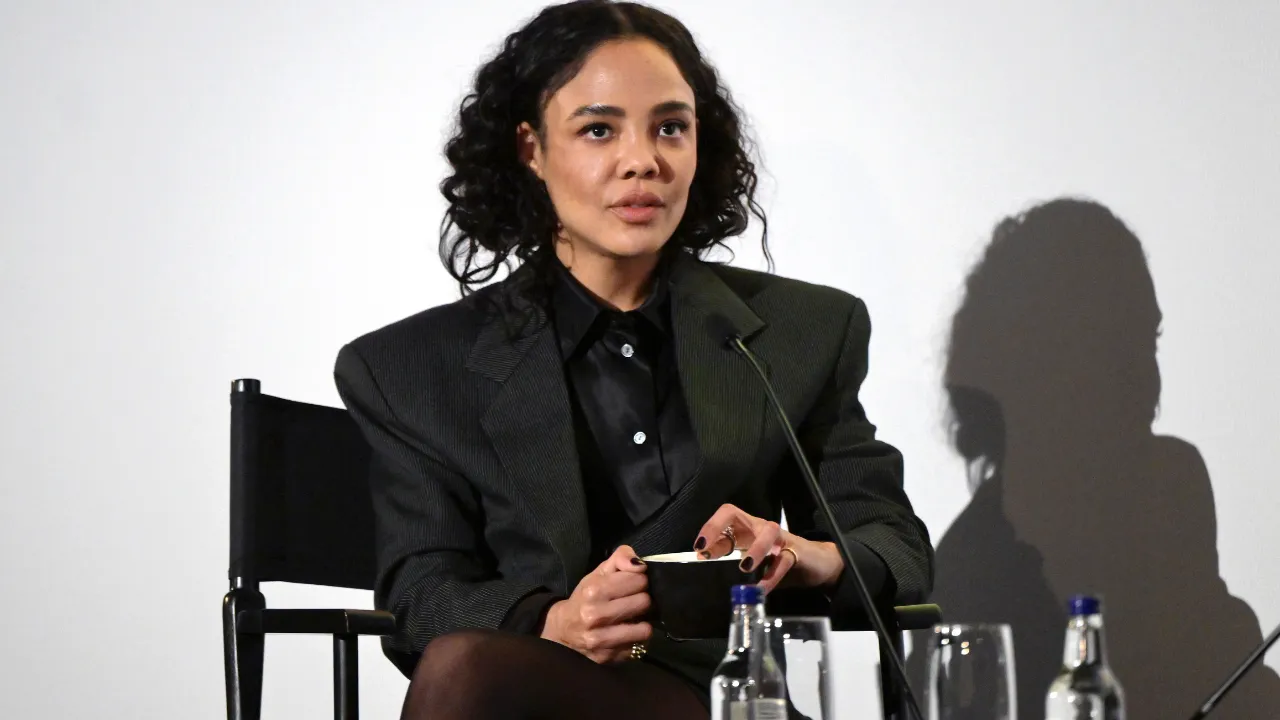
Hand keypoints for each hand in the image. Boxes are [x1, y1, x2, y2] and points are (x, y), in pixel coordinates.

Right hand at [539, 545, 652, 663]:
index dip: (639, 580)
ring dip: (642, 623)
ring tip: (632, 620)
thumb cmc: (585, 598)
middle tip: (633, 602)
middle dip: (642, 600)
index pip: (639, 579)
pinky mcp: (607, 657)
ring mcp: (601, 640)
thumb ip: (621, 558)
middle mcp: (596, 615)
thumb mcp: (598, 573)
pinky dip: (635, 641)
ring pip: (645, 629)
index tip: (632, 585)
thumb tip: (640, 565)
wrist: (563, 631)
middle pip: (644, 602)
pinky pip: (638, 648)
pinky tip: (625, 634)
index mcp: (594, 590)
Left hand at [694, 504, 844, 594]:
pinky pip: (785, 560)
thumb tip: (705, 569)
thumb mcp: (753, 563)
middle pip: (733, 513)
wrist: (818, 564)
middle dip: (716, 527)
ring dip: (754, 548)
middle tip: (706, 550)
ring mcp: (780, 537)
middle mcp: (760, 527)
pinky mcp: (797, 551)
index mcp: (746, 529)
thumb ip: (732, 563)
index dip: (708, 530)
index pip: (723, 518)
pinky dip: (773, 575)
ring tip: (744, 568)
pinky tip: (763, 589)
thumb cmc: (780, 561)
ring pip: (767, 531)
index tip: (698, 550)